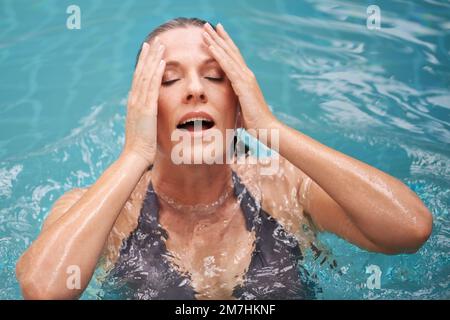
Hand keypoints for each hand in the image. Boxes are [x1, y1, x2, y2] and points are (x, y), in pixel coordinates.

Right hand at [122, 38, 165, 164]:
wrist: (135, 157)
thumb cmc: (142, 148)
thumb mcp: (144, 129)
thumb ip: (147, 119)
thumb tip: (152, 117)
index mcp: (134, 104)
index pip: (139, 80)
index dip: (144, 65)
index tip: (149, 53)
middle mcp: (134, 100)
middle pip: (141, 73)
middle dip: (148, 56)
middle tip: (154, 41)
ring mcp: (139, 103)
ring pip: (146, 75)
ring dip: (153, 59)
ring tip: (160, 45)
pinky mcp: (146, 109)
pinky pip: (152, 86)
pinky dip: (156, 72)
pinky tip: (162, 61)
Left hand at [202, 23, 276, 131]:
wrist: (266, 128)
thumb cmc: (254, 122)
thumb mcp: (241, 108)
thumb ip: (235, 101)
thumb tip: (227, 105)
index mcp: (245, 80)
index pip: (233, 58)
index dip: (224, 44)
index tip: (215, 34)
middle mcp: (247, 75)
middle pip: (231, 51)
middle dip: (219, 37)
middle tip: (208, 24)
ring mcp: (246, 78)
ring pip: (228, 55)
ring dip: (216, 41)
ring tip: (205, 29)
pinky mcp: (243, 85)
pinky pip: (228, 67)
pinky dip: (219, 55)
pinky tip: (211, 46)